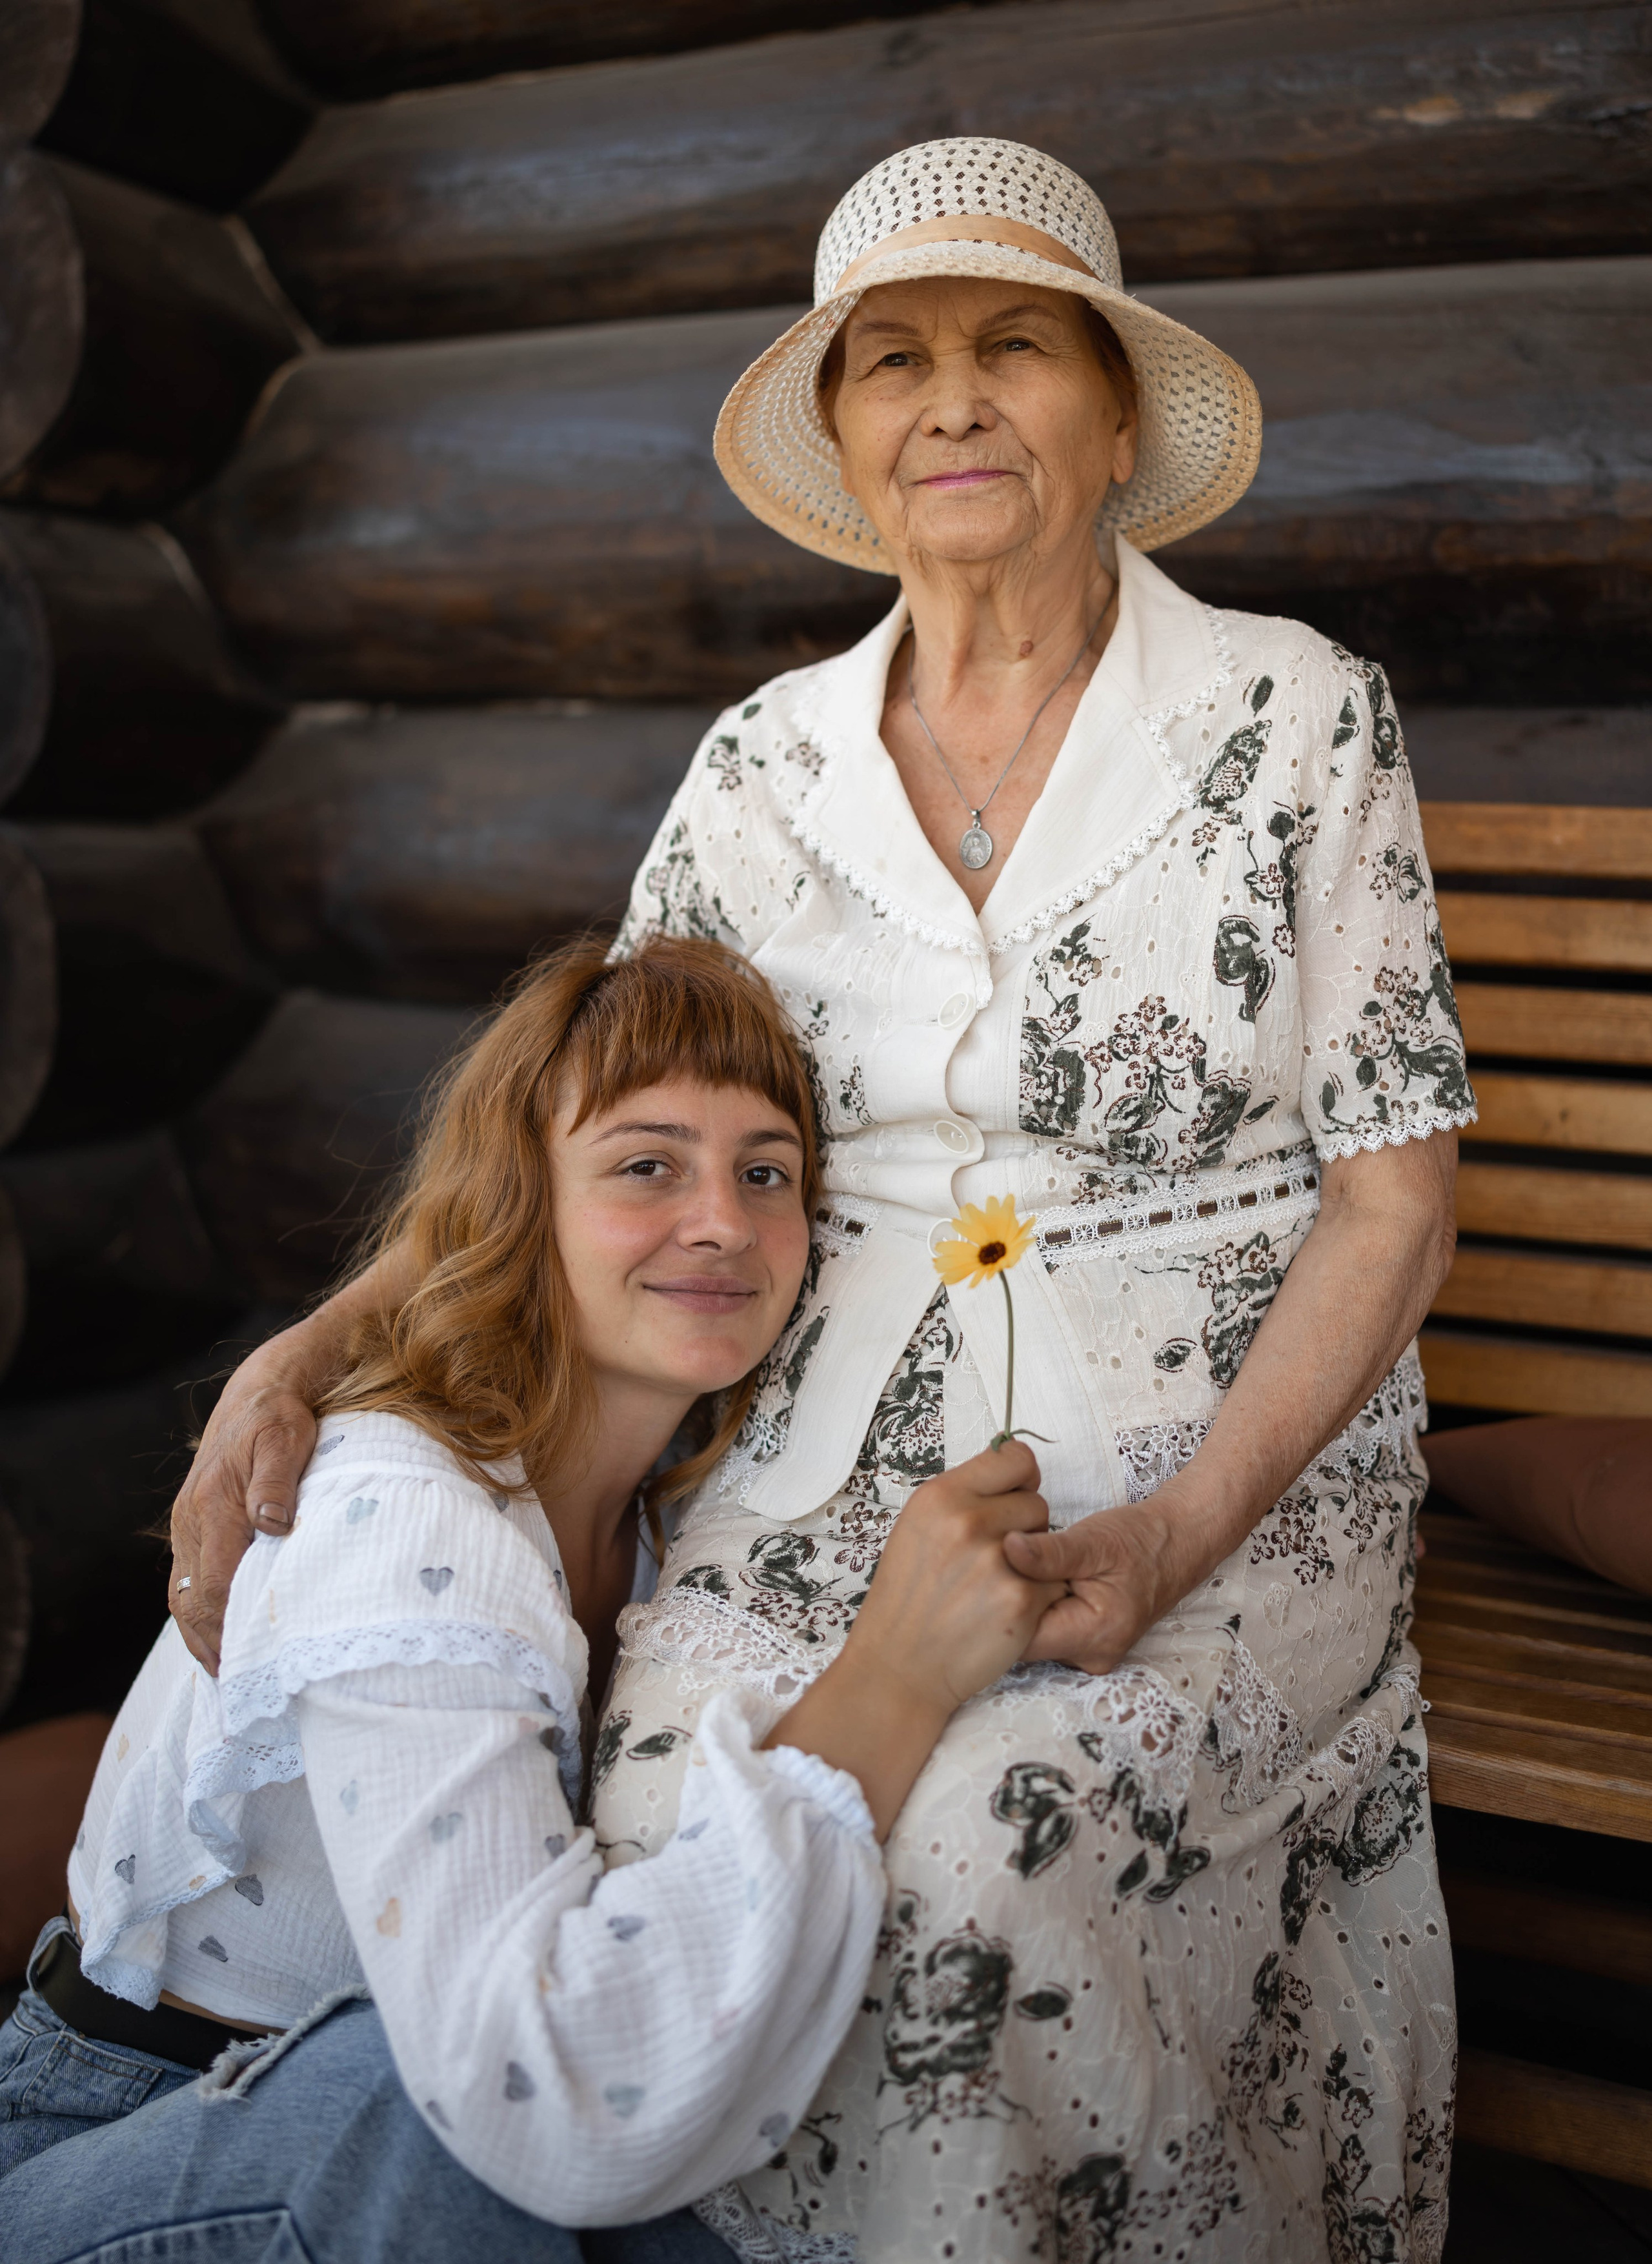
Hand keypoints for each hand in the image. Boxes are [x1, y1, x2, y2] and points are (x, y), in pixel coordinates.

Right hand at [169, 1341, 318, 1673]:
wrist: (261, 1387)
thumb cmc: (282, 1416)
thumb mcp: (286, 1438)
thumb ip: (278, 1482)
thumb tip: (273, 1526)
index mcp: (212, 1505)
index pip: (218, 1581)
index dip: (231, 1625)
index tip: (252, 1663)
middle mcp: (191, 1520)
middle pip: (193, 1598)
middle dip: (213, 1645)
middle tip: (240, 1687)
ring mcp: (188, 1525)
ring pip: (184, 1594)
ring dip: (201, 1637)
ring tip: (227, 1677)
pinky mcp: (194, 1525)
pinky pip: (188, 1580)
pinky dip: (199, 1614)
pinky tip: (217, 1637)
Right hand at [765, 1442, 1061, 1838]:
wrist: (898, 1669)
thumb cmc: (907, 1600)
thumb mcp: (917, 1530)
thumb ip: (962, 1499)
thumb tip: (1010, 1473)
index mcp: (940, 1496)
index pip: (1015, 1457)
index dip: (1020, 1481)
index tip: (1011, 1502)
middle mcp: (967, 1521)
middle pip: (1037, 1503)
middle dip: (1026, 1529)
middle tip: (992, 1562)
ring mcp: (997, 1561)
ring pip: (1052, 1543)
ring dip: (1035, 1565)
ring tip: (994, 1589)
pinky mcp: (1021, 1600)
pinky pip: (1055, 1584)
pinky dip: (1038, 1601)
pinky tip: (1003, 1615)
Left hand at [1004, 1491, 1199, 1675]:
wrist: (1174, 1545)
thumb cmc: (1138, 1540)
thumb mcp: (1094, 1540)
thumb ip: (1050, 1552)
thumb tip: (1007, 1549)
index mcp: (1095, 1634)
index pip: (1021, 1637)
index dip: (996, 1604)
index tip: (986, 1570)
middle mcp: (1090, 1656)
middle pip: (1022, 1641)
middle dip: (1005, 1604)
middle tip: (997, 1564)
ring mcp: (1087, 1654)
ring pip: (1031, 1636)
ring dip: (1019, 1605)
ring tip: (1019, 1569)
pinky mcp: (1082, 1643)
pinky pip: (1045, 1631)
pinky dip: (1034, 1606)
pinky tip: (1034, 1580)